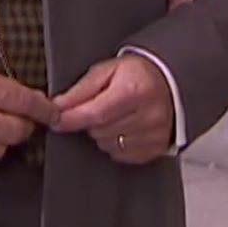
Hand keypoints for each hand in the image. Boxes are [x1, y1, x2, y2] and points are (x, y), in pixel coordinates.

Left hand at [51, 54, 174, 163]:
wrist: (171, 84)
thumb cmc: (138, 75)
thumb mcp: (108, 71)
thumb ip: (81, 89)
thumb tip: (57, 106)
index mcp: (135, 90)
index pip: (96, 113)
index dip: (72, 119)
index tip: (57, 120)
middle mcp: (148, 115)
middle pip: (99, 131)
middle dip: (91, 122)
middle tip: (100, 107)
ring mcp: (153, 135)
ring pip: (107, 145)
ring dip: (103, 134)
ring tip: (115, 116)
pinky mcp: (155, 149)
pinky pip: (120, 155)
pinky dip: (116, 144)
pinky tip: (125, 128)